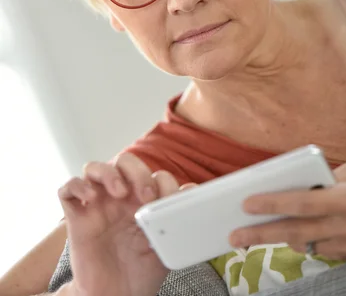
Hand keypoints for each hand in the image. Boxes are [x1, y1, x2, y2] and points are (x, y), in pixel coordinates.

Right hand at [58, 153, 194, 295]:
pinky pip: (67, 189)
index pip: (151, 173)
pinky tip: (90, 198)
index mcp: (142, 199)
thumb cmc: (142, 270)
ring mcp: (97, 204)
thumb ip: (174, 216)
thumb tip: (191, 190)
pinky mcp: (76, 218)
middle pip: (124, 162)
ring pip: (94, 167)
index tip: (166, 200)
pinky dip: (77, 186)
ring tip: (119, 192)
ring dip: (107, 172)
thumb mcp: (164, 243)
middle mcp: (119, 197)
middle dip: (137, 171)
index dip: (161, 181)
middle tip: (146, 194)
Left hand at [229, 161, 345, 260]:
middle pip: (296, 232)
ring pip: (304, 244)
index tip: (247, 203)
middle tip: (234, 235)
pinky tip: (288, 232)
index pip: (303, 203)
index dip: (273, 203)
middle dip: (261, 234)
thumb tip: (302, 181)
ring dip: (277, 238)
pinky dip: (302, 241)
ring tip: (250, 234)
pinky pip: (318, 250)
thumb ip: (329, 177)